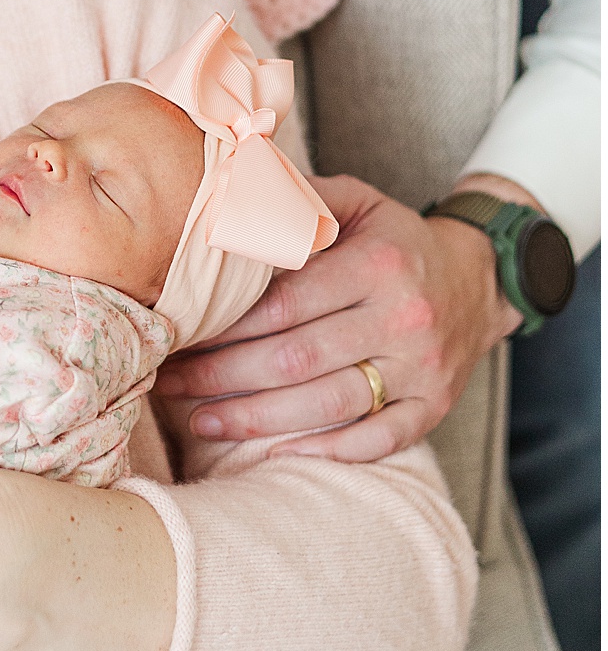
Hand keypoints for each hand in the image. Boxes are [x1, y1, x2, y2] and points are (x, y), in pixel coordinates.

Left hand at [155, 173, 525, 459]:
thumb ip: (297, 201)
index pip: (287, 302)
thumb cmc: (395, 241)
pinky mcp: (433, 406)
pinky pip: (378, 439)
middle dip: (224, 373)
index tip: (182, 332)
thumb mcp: (357, 202)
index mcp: (379, 263)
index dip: (227, 324)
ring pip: (329, 403)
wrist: (478, 278)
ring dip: (257, 418)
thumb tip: (226, 197)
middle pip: (297, 357)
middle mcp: (403, 317)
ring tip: (200, 420)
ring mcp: (421, 368)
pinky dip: (326, 451)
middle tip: (171, 380)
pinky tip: (273, 453)